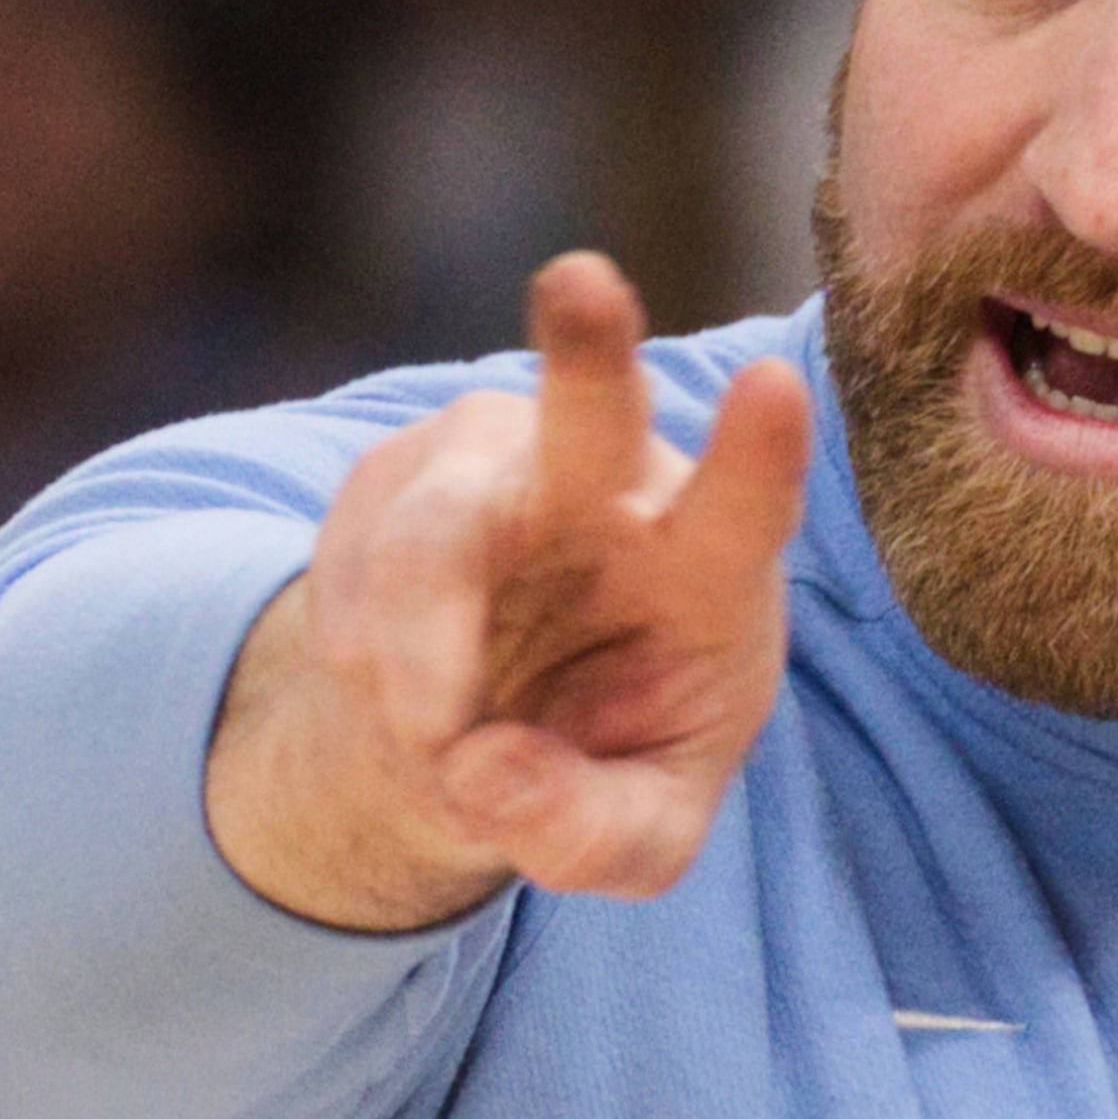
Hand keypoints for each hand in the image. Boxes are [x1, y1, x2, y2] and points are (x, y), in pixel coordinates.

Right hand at [206, 252, 809, 928]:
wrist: (481, 729)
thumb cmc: (604, 755)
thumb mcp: (634, 835)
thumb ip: (596, 837)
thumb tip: (486, 773)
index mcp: (710, 563)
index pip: (747, 505)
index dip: (758, 451)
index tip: (772, 384)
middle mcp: (610, 484)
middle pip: (592, 410)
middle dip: (585, 348)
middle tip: (580, 281)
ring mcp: (491, 463)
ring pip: (429, 548)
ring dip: (417, 671)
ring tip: (436, 736)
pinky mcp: (388, 474)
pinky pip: (345, 575)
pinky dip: (364, 664)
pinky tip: (403, 680)